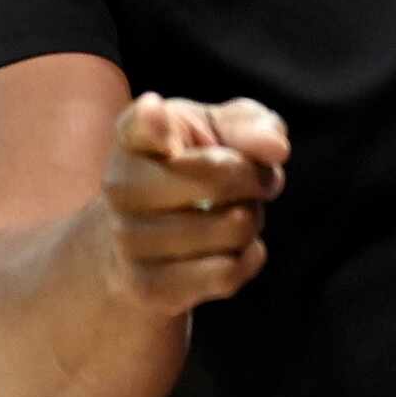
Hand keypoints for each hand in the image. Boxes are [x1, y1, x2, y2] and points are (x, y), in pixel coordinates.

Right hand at [102, 92, 289, 315]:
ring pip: (233, 228)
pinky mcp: (148, 286)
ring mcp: (129, 240)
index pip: (137, 126)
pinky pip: (227, 273)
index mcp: (135, 136)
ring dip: (251, 221)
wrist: (142, 239)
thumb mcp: (217, 131)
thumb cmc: (191, 167)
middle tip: (249, 182)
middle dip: (254, 179)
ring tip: (232, 215)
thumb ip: (249, 125)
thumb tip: (274, 147)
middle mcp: (121, 185)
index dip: (152, 120)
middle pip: (218, 178)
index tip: (156, 109)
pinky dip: (247, 258)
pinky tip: (231, 248)